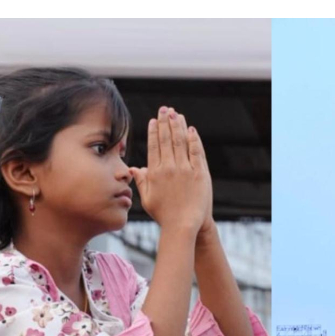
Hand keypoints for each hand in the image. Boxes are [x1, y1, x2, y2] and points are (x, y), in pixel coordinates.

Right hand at [130, 107, 210, 236]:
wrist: (183, 226)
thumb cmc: (164, 215)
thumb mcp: (147, 199)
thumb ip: (141, 181)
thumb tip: (134, 168)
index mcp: (155, 172)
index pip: (154, 146)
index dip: (154, 131)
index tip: (154, 120)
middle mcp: (169, 168)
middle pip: (166, 140)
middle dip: (165, 122)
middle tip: (165, 109)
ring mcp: (185, 170)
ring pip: (181, 142)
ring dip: (178, 126)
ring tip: (177, 114)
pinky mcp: (200, 174)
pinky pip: (196, 152)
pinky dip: (194, 140)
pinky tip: (191, 129)